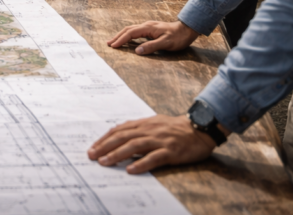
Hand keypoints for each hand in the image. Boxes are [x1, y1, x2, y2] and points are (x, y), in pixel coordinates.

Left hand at [88, 115, 217, 173]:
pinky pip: (154, 158)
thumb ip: (139, 130)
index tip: (93, 147)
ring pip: (134, 146)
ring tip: (105, 162)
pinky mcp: (171, 151)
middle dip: (105, 146)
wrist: (200, 128)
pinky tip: (131, 170)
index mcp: (144, 124)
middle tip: (92, 156)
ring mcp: (160, 140)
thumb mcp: (155, 124)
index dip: (105, 139)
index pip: (119, 130)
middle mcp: (149, 130)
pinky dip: (141, 163)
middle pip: (123, 137)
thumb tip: (120, 138)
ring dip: (117, 154)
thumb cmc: (176, 128)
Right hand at [106, 20, 199, 54]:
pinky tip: (127, 39)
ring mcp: (148, 26)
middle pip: (128, 30)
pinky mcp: (151, 29)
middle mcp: (146, 25)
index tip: (113, 46)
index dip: (121, 40)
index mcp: (148, 28)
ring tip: (114, 41)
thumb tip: (137, 51)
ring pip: (131, 29)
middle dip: (118, 36)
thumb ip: (151, 46)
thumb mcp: (166, 43)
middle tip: (109, 43)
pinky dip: (128, 35)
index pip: (130, 33)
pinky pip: (136, 31)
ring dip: (122, 35)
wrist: (187, 30)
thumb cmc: (178, 37)